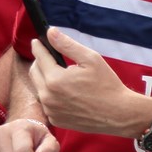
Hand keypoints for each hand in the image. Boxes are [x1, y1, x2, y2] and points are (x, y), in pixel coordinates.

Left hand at [30, 29, 151, 137]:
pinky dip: (52, 94)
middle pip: (34, 72)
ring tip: (62, 74)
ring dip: (45, 78)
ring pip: (39, 88)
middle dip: (40, 61)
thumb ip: (67, 44)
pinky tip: (67, 91)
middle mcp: (47, 97)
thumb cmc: (106, 84)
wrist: (117, 113)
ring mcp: (50, 110)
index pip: (39, 57)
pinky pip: (47, 102)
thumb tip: (50, 32)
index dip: (38, 46)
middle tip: (51, 56)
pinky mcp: (55, 119)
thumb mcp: (90, 58)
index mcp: (55, 79)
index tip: (37, 40)